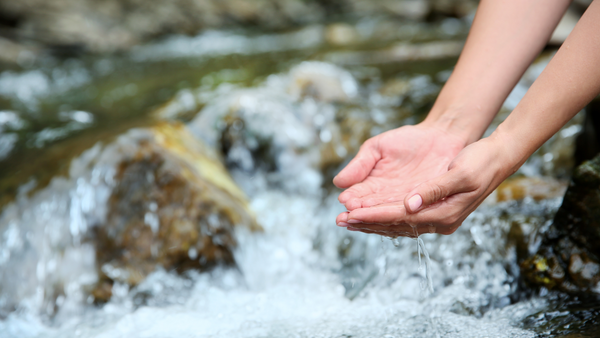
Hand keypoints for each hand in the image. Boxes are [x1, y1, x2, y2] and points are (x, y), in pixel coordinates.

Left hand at [339, 132, 515, 236]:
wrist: (497, 157)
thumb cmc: (480, 161)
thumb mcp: (460, 173)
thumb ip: (435, 190)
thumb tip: (410, 204)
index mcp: (444, 214)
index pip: (400, 217)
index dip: (373, 216)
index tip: (351, 213)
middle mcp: (440, 221)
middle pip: (396, 226)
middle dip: (367, 223)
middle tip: (339, 221)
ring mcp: (437, 218)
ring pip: (398, 224)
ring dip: (372, 222)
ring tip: (348, 220)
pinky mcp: (434, 211)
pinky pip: (404, 218)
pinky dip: (384, 217)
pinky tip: (370, 215)